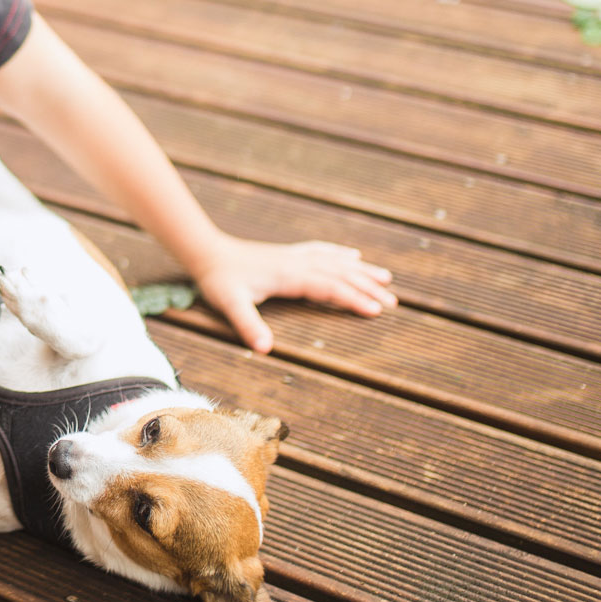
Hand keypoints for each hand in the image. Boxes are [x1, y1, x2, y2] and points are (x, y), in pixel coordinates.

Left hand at [192, 236, 394, 354]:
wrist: (207, 252)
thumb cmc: (219, 280)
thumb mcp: (231, 304)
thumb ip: (248, 325)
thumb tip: (265, 349)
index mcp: (290, 276)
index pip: (329, 287)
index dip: (353, 298)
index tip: (376, 311)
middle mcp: (297, 263)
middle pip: (340, 274)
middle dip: (367, 287)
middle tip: (393, 303)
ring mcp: (294, 257)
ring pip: (336, 262)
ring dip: (362, 271)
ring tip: (387, 279)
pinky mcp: (289, 255)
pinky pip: (322, 252)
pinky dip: (341, 255)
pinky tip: (353, 256)